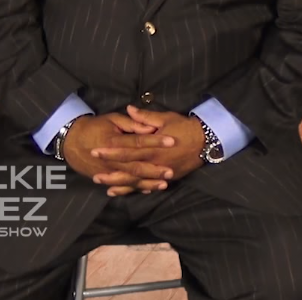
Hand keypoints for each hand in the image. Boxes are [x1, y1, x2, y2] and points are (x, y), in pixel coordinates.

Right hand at [62, 113, 173, 194]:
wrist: (71, 141)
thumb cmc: (94, 126)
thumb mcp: (113, 119)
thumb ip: (132, 123)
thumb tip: (148, 127)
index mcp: (114, 142)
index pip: (139, 142)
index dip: (156, 141)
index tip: (172, 141)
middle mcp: (112, 159)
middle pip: (136, 166)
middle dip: (154, 170)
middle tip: (171, 172)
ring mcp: (108, 171)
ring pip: (131, 179)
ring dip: (148, 183)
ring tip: (164, 184)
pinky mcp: (106, 177)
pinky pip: (122, 185)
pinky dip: (135, 188)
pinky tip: (148, 190)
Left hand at [89, 106, 205, 196]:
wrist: (206, 141)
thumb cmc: (185, 127)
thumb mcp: (166, 118)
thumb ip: (146, 117)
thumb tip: (129, 109)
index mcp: (153, 147)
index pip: (128, 150)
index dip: (112, 152)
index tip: (96, 151)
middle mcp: (156, 162)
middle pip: (130, 169)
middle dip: (112, 172)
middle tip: (95, 175)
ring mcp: (161, 173)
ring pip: (138, 181)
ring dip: (121, 185)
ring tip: (105, 187)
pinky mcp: (167, 178)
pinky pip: (149, 186)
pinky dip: (136, 190)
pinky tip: (125, 192)